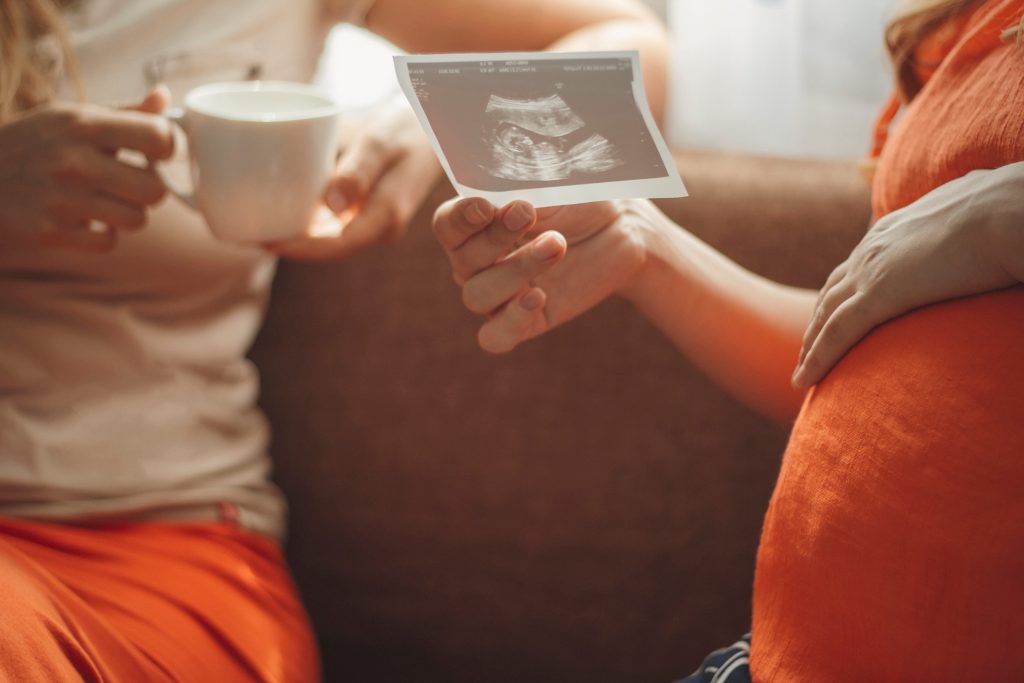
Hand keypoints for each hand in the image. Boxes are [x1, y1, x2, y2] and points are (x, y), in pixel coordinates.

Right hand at [0, 88, 173, 251]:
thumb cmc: (32, 144)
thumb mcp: (69, 117)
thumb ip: (123, 112)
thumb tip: (164, 98)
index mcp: (82, 124)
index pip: (159, 137)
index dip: (165, 148)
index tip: (153, 153)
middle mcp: (74, 160)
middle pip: (155, 190)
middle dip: (147, 189)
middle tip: (127, 183)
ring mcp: (62, 198)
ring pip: (137, 219)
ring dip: (126, 214)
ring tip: (103, 201)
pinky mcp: (51, 231)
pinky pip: (108, 243)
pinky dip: (101, 236)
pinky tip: (83, 220)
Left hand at [267, 94, 441, 260]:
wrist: (433, 123)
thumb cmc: (405, 126)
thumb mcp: (381, 141)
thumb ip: (358, 171)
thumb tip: (332, 206)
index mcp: (385, 216)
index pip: (336, 245)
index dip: (299, 249)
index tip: (264, 242)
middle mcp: (380, 227)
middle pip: (328, 248)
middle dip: (289, 247)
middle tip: (245, 235)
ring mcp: (374, 222)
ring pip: (329, 239)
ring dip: (295, 237)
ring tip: (254, 227)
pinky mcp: (366, 212)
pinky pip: (333, 226)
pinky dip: (307, 224)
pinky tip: (279, 214)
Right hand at [432, 197, 648, 351]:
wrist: (618, 228)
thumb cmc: (577, 201)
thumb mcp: (551, 188)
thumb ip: (519, 193)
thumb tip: (500, 201)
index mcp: (474, 225)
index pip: (447, 225)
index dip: (460, 217)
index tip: (485, 206)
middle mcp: (477, 263)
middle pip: (463, 261)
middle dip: (495, 237)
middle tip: (527, 214)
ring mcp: (499, 295)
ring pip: (477, 297)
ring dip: (514, 270)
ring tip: (556, 245)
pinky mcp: (524, 322)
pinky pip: (495, 337)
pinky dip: (511, 321)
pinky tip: (538, 298)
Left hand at [792, 166, 1023, 387]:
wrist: (1012, 210)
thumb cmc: (1012, 211)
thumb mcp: (980, 212)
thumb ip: (970, 222)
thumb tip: (991, 226)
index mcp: (894, 227)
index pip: (856, 265)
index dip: (841, 293)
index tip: (832, 315)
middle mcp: (874, 247)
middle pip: (831, 292)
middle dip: (816, 323)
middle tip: (807, 350)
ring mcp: (872, 271)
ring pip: (825, 317)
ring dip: (809, 347)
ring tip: (802, 373)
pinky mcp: (880, 295)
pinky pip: (836, 334)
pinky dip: (816, 359)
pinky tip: (803, 381)